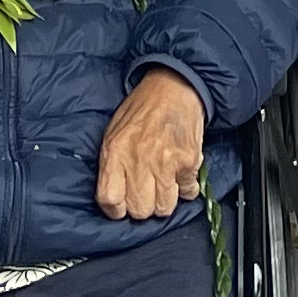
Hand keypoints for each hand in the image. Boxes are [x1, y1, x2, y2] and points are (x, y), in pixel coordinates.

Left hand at [94, 67, 206, 220]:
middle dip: (143, 207)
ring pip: (164, 208)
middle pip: (139, 210)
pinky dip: (187, 189)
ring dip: (165, 201)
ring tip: (164, 186)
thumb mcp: (114, 132)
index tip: (122, 207)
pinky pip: (188, 193)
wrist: (174, 86)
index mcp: (115, 152)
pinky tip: (182, 177)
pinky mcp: (188, 161)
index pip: (109, 199)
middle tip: (147, 193)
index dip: (116, 210)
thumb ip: (112, 164)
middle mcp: (139, 160)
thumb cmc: (142, 110)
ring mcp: (165, 162)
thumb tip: (115, 199)